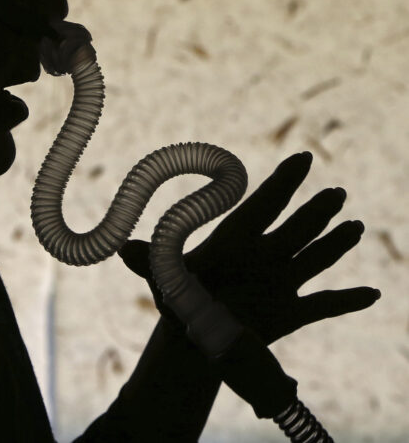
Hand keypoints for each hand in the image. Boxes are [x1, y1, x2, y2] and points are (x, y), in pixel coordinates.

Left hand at [118, 151, 380, 344]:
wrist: (193, 336)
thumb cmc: (179, 301)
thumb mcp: (165, 280)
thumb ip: (150, 262)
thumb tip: (121, 251)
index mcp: (234, 240)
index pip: (262, 205)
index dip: (281, 182)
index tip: (302, 159)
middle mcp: (262, 255)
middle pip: (293, 227)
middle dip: (314, 210)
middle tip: (335, 190)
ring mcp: (280, 283)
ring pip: (313, 258)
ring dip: (335, 244)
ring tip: (356, 226)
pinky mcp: (290, 313)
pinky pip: (325, 305)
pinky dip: (348, 301)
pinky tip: (373, 295)